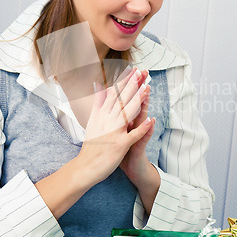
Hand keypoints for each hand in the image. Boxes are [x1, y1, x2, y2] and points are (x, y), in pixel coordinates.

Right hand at [73, 68, 153, 187]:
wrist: (85, 167)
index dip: (124, 81)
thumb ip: (98, 103)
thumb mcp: (93, 120)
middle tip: (142, 71)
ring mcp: (113, 132)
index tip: (132, 69)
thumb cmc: (91, 145)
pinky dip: (142, 127)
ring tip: (147, 89)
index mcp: (101, 114)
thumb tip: (98, 85)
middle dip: (132, 84)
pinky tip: (151, 120)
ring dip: (138, 100)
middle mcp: (106, 120)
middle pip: (121, 99)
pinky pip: (133, 135)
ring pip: (127, 113)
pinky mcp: (119, 145)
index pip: (114, 93)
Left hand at [120, 74, 160, 213]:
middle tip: (142, 73)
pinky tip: (152, 121)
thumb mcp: (116, 133)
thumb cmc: (121, 152)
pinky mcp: (139, 147)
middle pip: (136, 104)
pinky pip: (143, 137)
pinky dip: (147, 129)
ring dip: (145, 104)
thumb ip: (115, 117)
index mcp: (125, 121)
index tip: (130, 70)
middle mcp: (133, 126)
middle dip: (138, 88)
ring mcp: (138, 135)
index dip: (128, 86)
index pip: (127, 100)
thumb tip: (106, 102)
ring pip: (141, 117)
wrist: (133, 170)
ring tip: (148, 91)